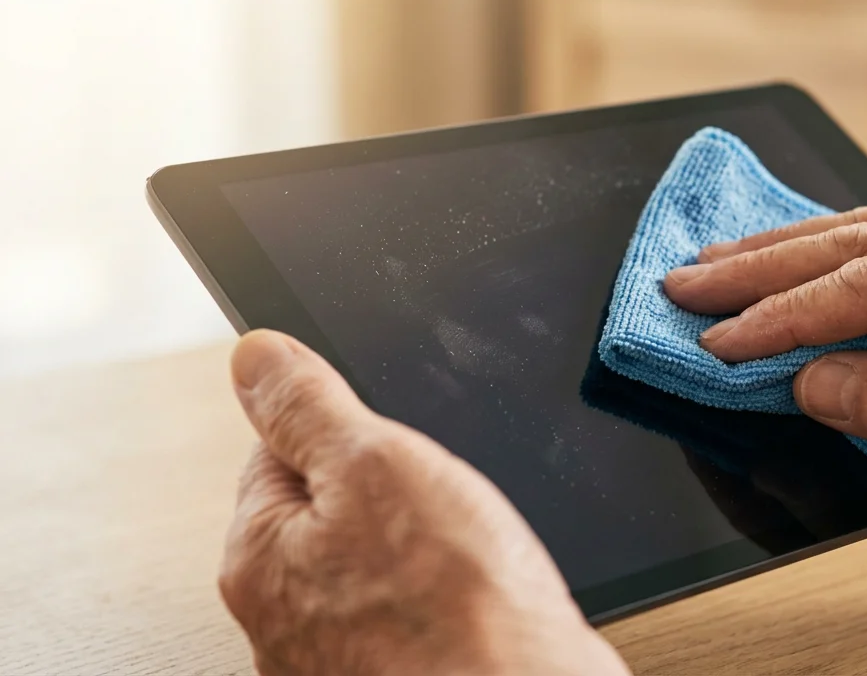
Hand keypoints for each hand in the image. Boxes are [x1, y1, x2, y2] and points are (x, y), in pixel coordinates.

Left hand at [220, 331, 627, 675]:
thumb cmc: (456, 609)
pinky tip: (477, 597)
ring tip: (465, 556)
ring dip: (426, 548)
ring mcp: (338, 658)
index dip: (349, 432)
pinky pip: (418, 610)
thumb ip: (306, 405)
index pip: (279, 451)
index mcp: (257, 557)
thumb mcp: (375, 463)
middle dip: (392, 493)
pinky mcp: (396, 673)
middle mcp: (282, 620)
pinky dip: (448, 596)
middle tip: (439, 504)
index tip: (391, 443)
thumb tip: (254, 357)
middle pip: (334, 510)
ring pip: (383, 563)